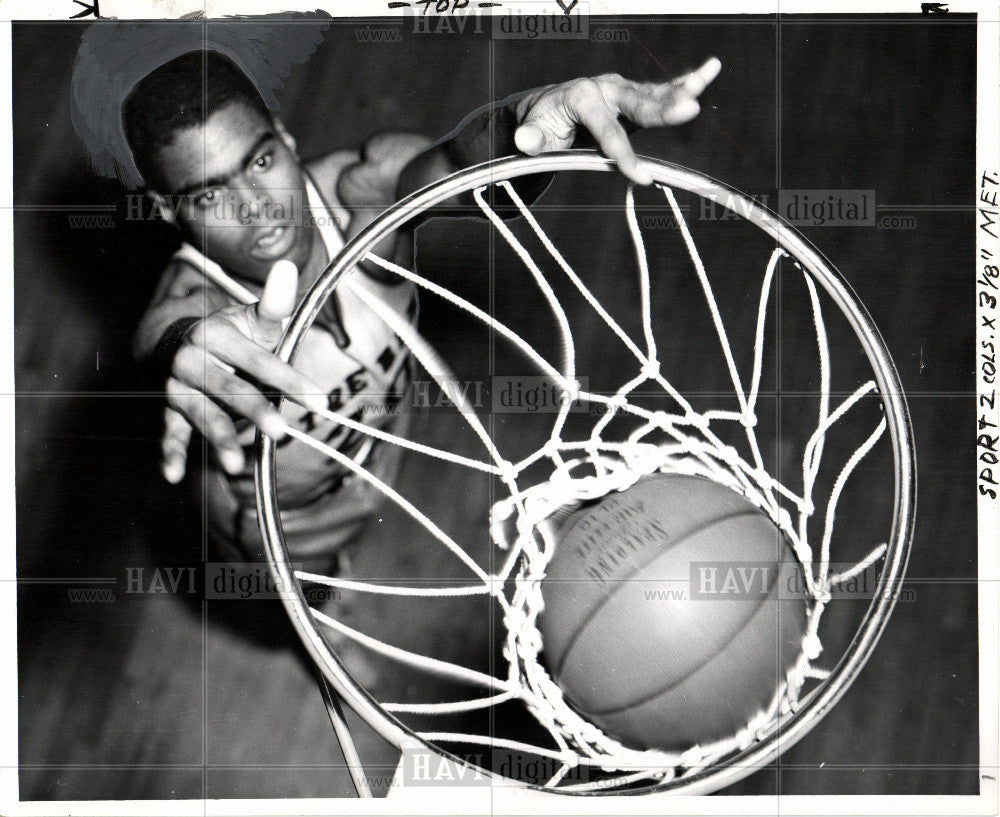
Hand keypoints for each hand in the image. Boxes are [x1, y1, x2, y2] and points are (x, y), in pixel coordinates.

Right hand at [160, 260, 327, 483]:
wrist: (181, 341)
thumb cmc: (232, 335)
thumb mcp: (254, 319)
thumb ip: (274, 303)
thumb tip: (288, 268)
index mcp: (216, 334)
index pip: (258, 360)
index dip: (289, 380)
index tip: (320, 401)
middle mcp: (191, 359)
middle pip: (228, 389)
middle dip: (254, 411)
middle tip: (281, 433)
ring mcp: (177, 386)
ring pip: (199, 414)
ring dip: (216, 438)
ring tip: (236, 464)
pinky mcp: (168, 409)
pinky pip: (168, 433)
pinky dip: (168, 454)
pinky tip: (173, 475)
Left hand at [513, 58, 721, 184]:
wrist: (550, 106)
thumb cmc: (544, 121)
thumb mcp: (534, 131)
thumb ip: (532, 137)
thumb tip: (525, 140)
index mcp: (582, 97)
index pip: (607, 131)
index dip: (623, 155)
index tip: (641, 177)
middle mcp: (606, 87)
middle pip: (638, 102)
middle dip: (663, 108)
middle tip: (689, 109)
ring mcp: (623, 89)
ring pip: (654, 92)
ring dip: (681, 90)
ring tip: (704, 83)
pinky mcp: (635, 95)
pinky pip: (662, 89)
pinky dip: (686, 81)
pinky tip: (710, 69)